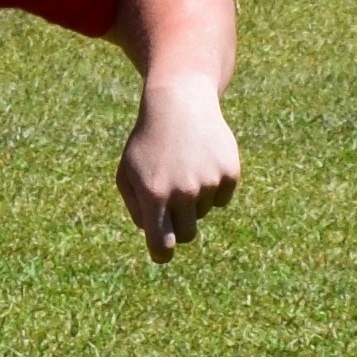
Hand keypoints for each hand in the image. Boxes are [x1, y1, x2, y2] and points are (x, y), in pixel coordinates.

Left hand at [117, 80, 240, 257]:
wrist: (179, 102)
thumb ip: (136, 209)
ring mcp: (209, 182)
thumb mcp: (127, 173)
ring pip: (204, 213)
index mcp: (154, 195)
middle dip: (179, 225)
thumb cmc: (147, 143)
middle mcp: (183, 192)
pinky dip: (214, 187)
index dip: (162, 253)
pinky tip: (202, 162)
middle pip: (186, 235)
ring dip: (195, 200)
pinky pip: (222, 198)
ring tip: (184, 168)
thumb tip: (157, 236)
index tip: (162, 252)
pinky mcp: (229, 173)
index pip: (162, 245)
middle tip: (173, 203)